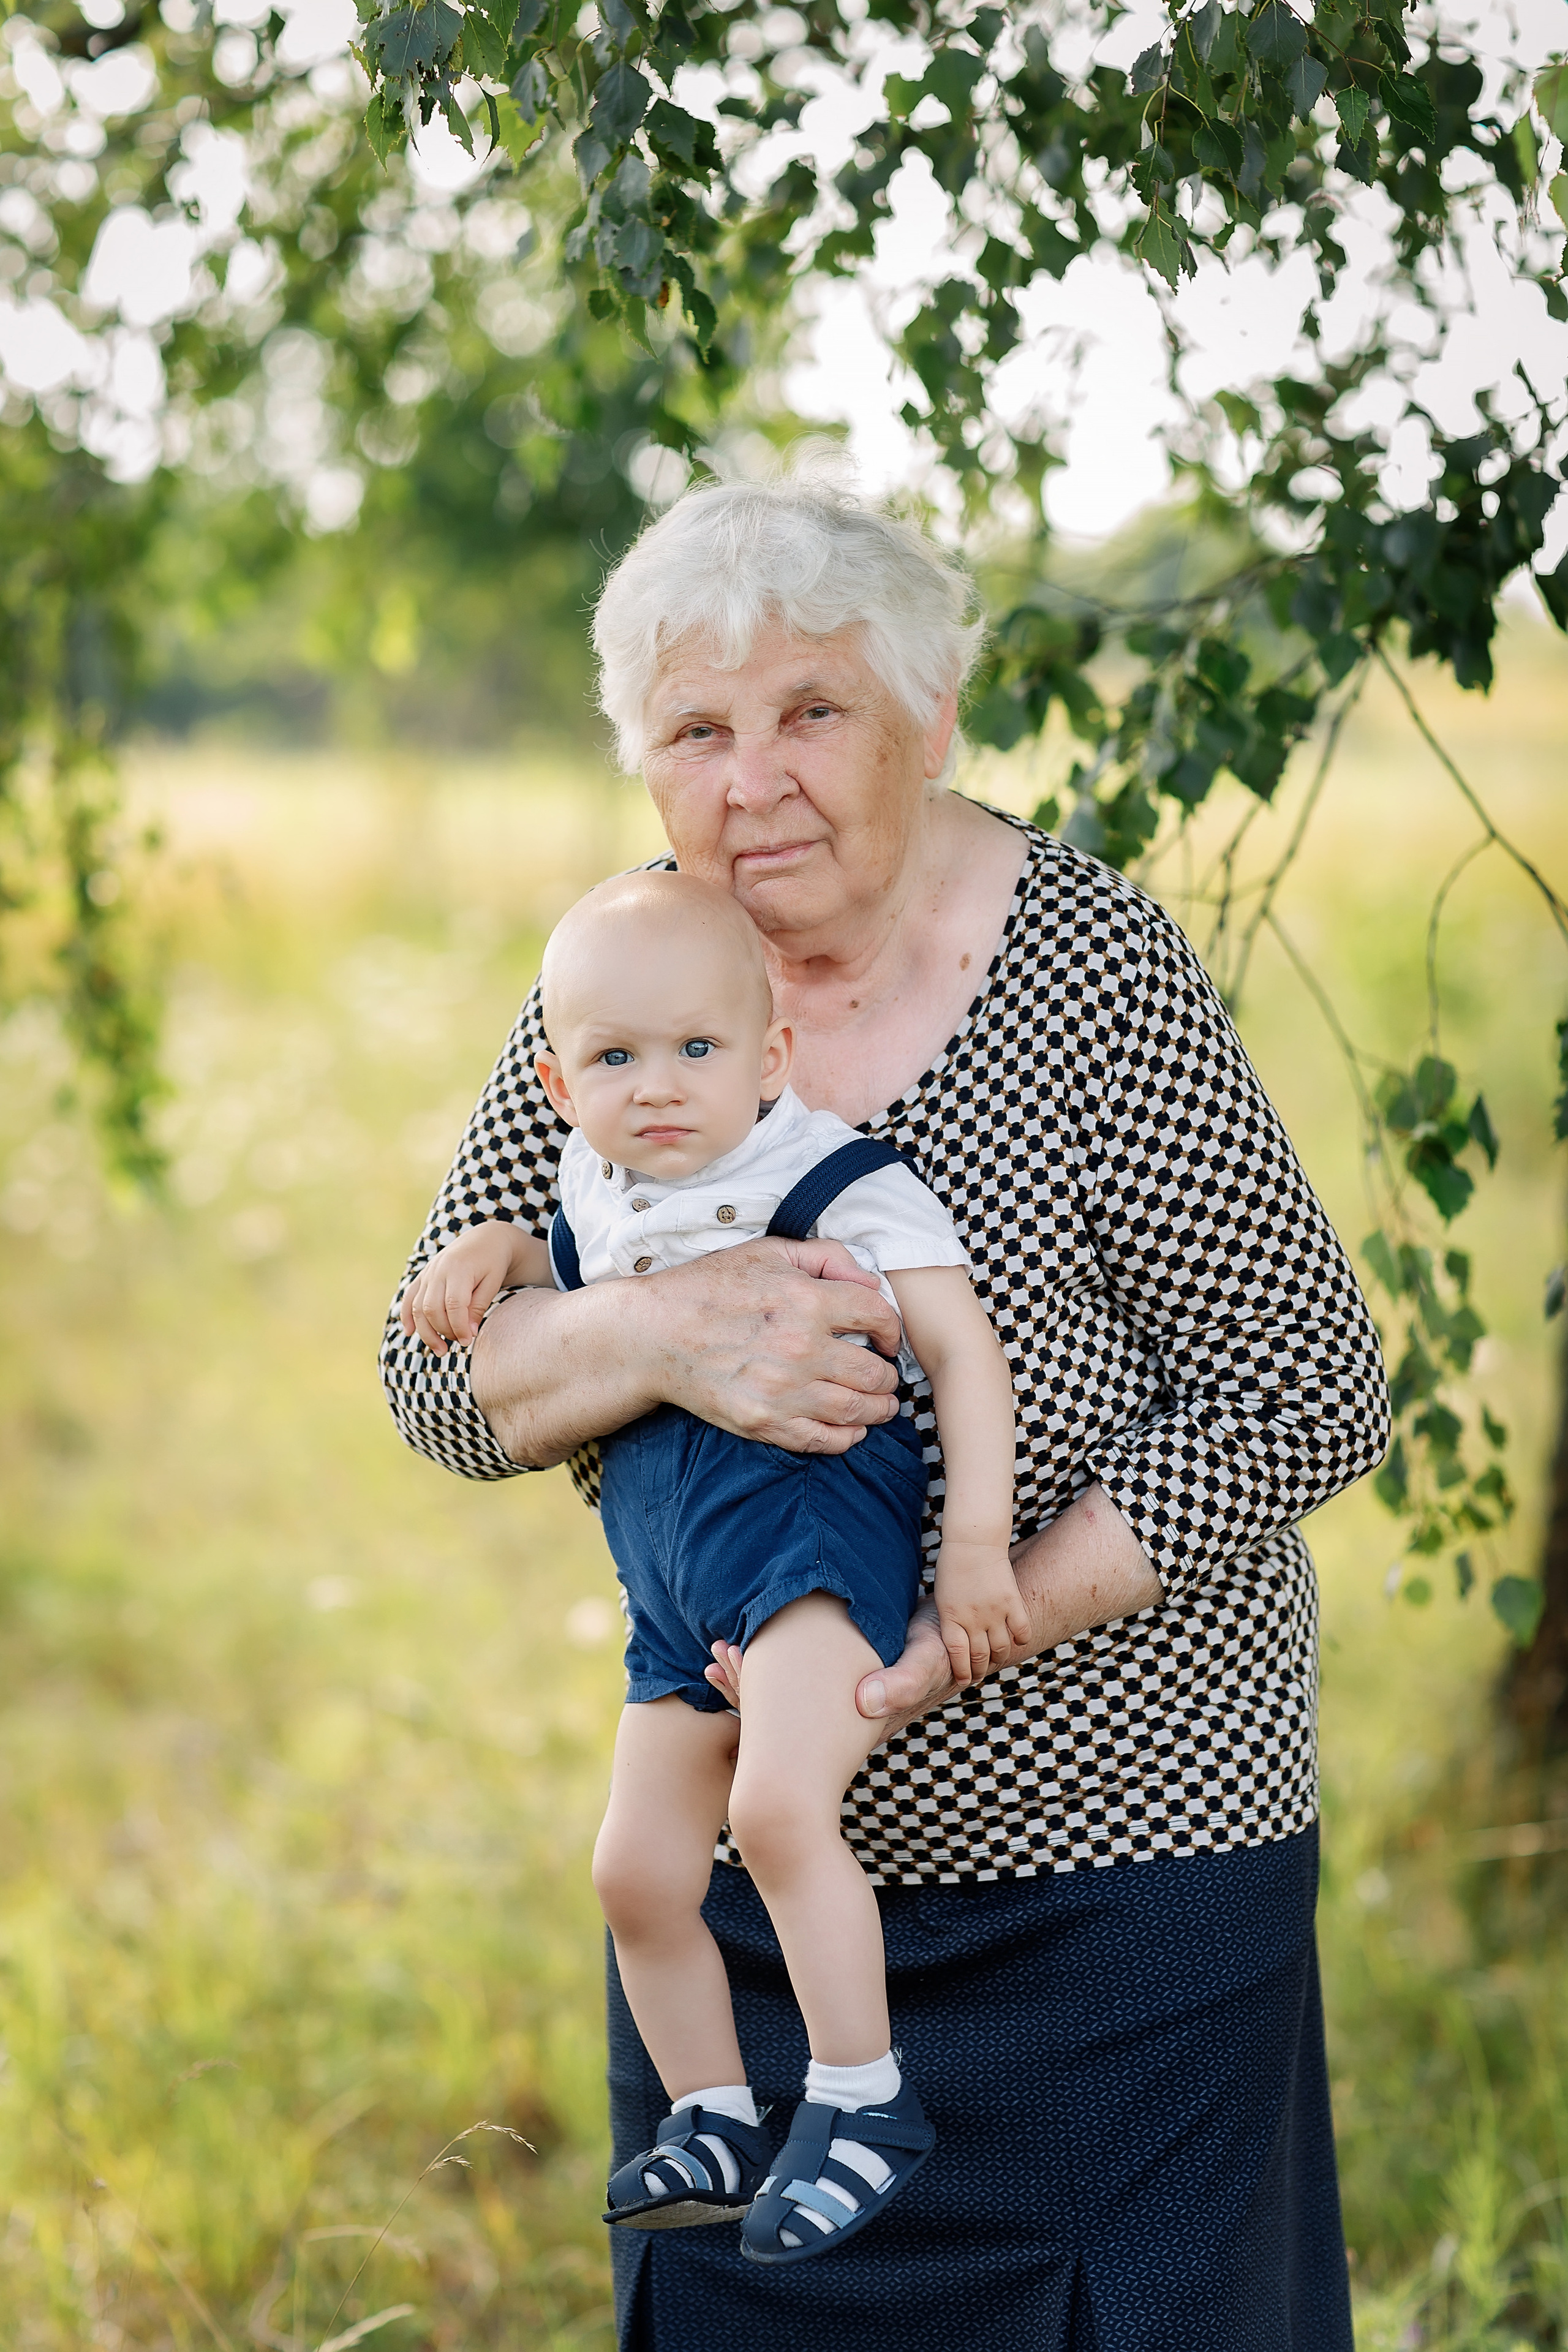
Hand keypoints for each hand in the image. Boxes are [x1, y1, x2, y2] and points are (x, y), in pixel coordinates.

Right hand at [401, 1226, 514, 1354]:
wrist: (485, 1239)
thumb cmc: (493, 1263)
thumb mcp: (492, 1283)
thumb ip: (478, 1307)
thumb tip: (468, 1335)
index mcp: (459, 1269)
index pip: (453, 1304)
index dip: (459, 1326)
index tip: (469, 1340)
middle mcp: (439, 1270)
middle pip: (432, 1308)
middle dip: (443, 1331)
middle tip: (460, 1343)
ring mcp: (428, 1273)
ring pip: (418, 1307)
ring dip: (426, 1331)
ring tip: (440, 1350)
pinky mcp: (423, 1276)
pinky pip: (409, 1298)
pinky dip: (407, 1316)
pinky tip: (410, 1333)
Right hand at [628, 1238, 902, 1453]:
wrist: (653, 1334)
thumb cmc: (709, 1288)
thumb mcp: (767, 1252)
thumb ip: (825, 1257)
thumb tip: (869, 1281)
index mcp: (806, 1301)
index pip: (878, 1317)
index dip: (892, 1329)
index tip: (888, 1339)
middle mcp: (800, 1348)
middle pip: (874, 1373)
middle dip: (888, 1376)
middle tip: (886, 1377)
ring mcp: (781, 1391)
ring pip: (857, 1411)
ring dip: (878, 1409)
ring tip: (880, 1405)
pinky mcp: (763, 1422)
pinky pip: (822, 1440)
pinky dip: (846, 1438)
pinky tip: (851, 1429)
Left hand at [932, 1540, 1032, 1686]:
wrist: (973, 1542)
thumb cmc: (953, 1567)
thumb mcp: (942, 1597)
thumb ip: (950, 1621)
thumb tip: (956, 1643)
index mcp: (951, 1618)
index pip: (958, 1655)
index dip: (962, 1672)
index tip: (964, 1680)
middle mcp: (972, 1619)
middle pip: (979, 1656)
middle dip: (978, 1670)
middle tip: (978, 1674)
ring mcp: (994, 1612)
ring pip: (1001, 1648)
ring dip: (998, 1656)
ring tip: (995, 1657)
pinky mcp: (1012, 1602)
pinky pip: (1022, 1631)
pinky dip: (1020, 1639)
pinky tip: (1015, 1639)